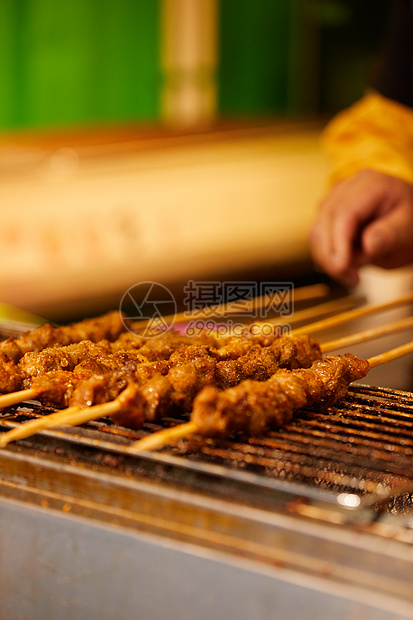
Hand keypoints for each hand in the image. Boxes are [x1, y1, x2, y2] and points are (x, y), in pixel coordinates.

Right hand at [309, 169, 412, 286]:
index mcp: (371, 185)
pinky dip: (327, 255)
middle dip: (331, 255)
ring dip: (328, 259)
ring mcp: (334, 199)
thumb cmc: (409, 223)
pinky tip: (345, 266)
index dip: (338, 242)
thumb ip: (390, 236)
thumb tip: (368, 246)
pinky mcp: (327, 213)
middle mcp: (348, 187)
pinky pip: (317, 237)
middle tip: (352, 278)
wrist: (406, 221)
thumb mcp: (409, 230)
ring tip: (352, 275)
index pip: (344, 213)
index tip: (342, 267)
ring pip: (316, 231)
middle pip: (325, 222)